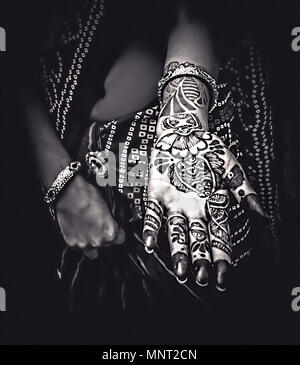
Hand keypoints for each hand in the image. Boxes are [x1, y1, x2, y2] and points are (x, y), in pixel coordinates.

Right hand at [56, 174, 124, 259]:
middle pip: (107, 245)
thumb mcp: (108, 206)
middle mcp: (98, 240)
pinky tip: (79, 232)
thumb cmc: (88, 196)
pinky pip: (79, 247)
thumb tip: (112, 222)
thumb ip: (111, 220)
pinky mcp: (71, 242)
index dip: (118, 232)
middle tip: (100, 227)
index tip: (116, 229)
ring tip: (90, 233)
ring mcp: (84, 243)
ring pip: (93, 252)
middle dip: (105, 237)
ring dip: (93, 243)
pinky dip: (80, 241)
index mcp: (110, 232)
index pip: (120, 239)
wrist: (69, 194)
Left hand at [143, 123, 265, 290]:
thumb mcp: (231, 169)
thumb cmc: (208, 150)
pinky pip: (153, 214)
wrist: (184, 132)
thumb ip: (245, 191)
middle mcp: (193, 209)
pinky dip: (152, 229)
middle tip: (200, 279)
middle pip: (197, 239)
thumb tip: (260, 215)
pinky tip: (150, 245)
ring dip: (178, 251)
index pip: (219, 236)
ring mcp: (174, 203)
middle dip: (199, 259)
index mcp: (212, 205)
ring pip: (176, 232)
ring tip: (180, 271)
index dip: (221, 257)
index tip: (223, 277)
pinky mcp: (156, 193)